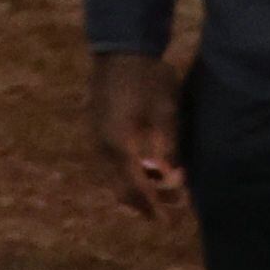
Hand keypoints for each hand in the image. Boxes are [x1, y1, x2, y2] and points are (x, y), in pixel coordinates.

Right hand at [89, 51, 184, 222]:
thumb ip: (169, 147)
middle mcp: (103, 149)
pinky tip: (142, 168)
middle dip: (144, 204)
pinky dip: (126, 173)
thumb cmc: (146, 77)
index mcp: (120, 147)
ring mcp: (96, 139)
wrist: (120, 47)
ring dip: (134, 188)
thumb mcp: (165, 110)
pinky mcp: (97, 130)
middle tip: (166, 212)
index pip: (137, 189)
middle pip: (121, 189)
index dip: (154, 208)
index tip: (170, 222)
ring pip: (113, 177)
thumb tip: (173, 178)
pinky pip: (109, 162)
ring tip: (157, 192)